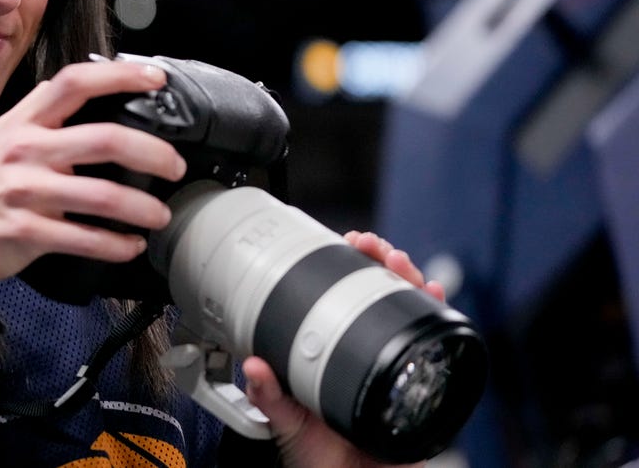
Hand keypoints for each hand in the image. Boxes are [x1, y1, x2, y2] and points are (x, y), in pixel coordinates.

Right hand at [0, 59, 186, 304]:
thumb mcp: (0, 141)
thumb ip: (39, 117)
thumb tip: (79, 89)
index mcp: (22, 123)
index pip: (75, 83)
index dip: (120, 75)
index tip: (156, 79)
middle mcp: (23, 150)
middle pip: (105, 138)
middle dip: (153, 153)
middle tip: (175, 166)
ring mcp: (23, 192)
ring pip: (103, 195)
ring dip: (143, 208)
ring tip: (160, 215)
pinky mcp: (25, 232)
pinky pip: (85, 238)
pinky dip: (116, 245)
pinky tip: (130, 246)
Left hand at [240, 231, 443, 467]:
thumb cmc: (317, 455)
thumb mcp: (286, 422)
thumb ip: (270, 396)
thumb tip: (253, 366)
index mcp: (334, 351)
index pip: (346, 298)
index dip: (352, 268)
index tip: (348, 244)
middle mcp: (366, 352)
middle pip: (384, 296)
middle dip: (384, 264)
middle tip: (376, 248)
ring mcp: (394, 366)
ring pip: (410, 313)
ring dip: (411, 281)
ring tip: (402, 264)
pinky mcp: (420, 387)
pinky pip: (433, 348)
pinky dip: (439, 319)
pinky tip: (436, 297)